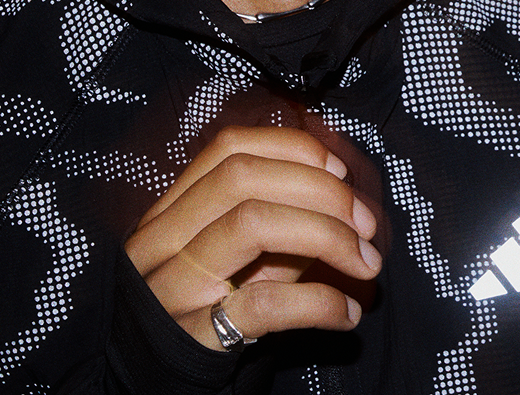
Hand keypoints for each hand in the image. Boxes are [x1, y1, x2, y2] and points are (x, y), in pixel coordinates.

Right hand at [124, 126, 381, 350]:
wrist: (153, 380)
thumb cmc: (209, 309)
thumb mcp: (237, 258)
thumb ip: (279, 221)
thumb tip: (346, 199)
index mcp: (170, 210)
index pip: (229, 148)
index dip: (293, 149)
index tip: (340, 170)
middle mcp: (160, 241)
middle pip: (242, 177)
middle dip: (320, 190)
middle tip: (366, 223)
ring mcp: (170, 287)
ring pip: (251, 224)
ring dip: (327, 235)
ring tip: (366, 262)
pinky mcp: (190, 336)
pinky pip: (263, 303)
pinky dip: (319, 302)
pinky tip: (346, 313)